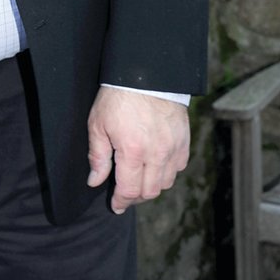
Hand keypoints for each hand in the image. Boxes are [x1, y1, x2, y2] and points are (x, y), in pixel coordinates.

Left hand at [86, 87, 189, 213]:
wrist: (146, 74)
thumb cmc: (118, 97)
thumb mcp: (98, 125)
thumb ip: (98, 156)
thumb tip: (95, 181)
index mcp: (133, 151)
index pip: (130, 190)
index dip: (121, 201)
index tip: (116, 205)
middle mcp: (157, 153)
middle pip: (150, 191)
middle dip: (135, 197)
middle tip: (124, 194)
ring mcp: (173, 147)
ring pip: (166, 182)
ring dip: (152, 186)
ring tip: (139, 180)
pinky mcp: (184, 141)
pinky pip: (178, 167)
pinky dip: (167, 172)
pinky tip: (155, 166)